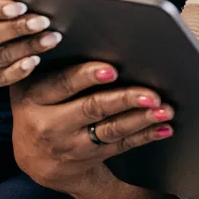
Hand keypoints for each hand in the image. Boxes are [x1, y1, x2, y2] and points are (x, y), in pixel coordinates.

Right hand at [10, 61, 174, 195]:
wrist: (33, 159)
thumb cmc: (40, 108)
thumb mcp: (34, 89)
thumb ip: (55, 69)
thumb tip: (95, 38)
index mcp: (34, 97)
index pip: (62, 84)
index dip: (86, 76)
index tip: (112, 70)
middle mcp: (49, 124)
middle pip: (92, 108)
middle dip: (124, 100)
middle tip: (151, 94)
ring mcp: (70, 145)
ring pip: (111, 130)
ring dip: (142, 119)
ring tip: (164, 110)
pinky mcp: (88, 158)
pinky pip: (120, 145)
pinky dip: (145, 135)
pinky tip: (164, 128)